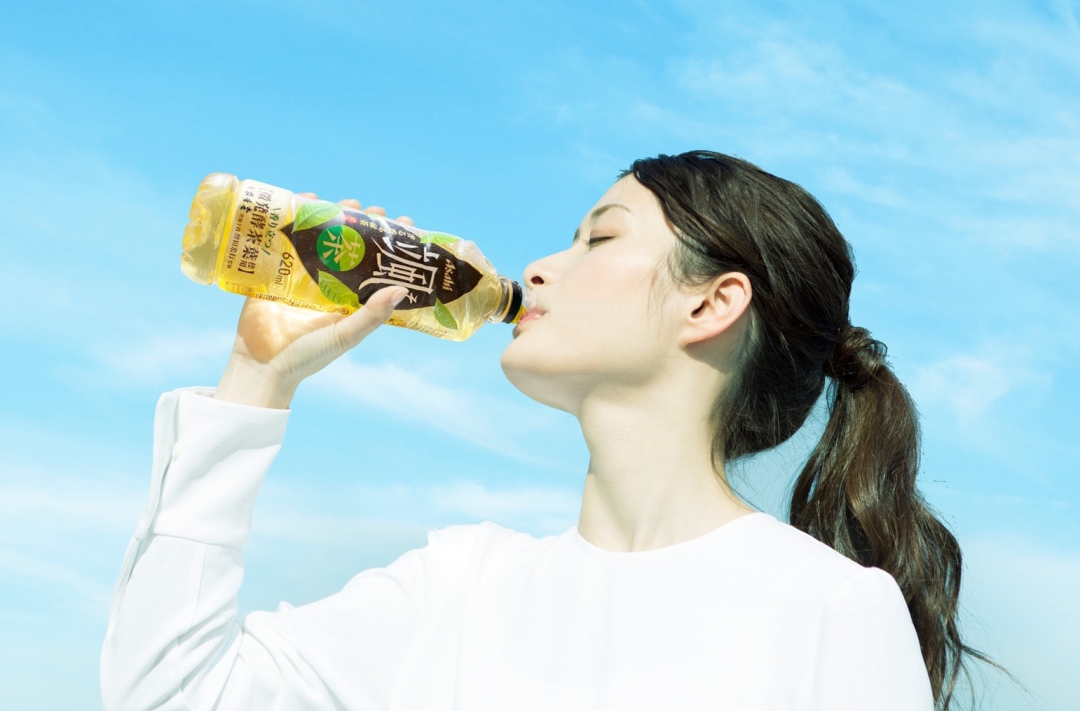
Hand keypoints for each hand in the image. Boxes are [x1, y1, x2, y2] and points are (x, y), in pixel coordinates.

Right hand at [214, 195, 414, 408]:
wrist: (262, 365)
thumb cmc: (308, 356)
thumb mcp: (345, 335)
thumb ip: (372, 315)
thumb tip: (402, 290)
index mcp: (350, 296)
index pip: (376, 263)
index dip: (389, 244)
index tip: (405, 224)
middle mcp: (329, 282)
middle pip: (349, 244)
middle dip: (361, 223)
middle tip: (371, 209)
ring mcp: (302, 273)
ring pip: (321, 236)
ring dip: (331, 215)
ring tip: (343, 203)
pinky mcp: (276, 269)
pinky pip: (286, 238)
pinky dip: (294, 218)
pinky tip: (303, 200)